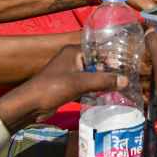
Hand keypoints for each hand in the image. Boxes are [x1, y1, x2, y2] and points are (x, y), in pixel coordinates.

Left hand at [0, 46, 120, 130]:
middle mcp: (72, 60)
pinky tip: (107, 97)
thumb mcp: (80, 83)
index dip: (112, 58)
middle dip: (109, 72)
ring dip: (102, 83)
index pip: (98, 50)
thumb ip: (103, 81)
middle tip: (126, 79)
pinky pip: (86, 86)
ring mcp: (69, 74)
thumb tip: (126, 81)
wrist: (30, 105)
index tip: (127, 66)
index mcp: (73, 52)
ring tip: (120, 89)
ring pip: (91, 76)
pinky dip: (94, 91)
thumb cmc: (53, 87)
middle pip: (96, 64)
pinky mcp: (68, 87)